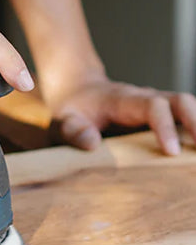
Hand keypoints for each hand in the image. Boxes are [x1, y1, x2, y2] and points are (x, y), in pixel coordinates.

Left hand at [45, 73, 195, 154]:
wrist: (78, 93)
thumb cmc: (72, 110)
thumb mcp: (62, 121)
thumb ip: (72, 131)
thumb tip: (92, 144)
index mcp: (122, 100)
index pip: (152, 106)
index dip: (164, 126)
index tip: (170, 152)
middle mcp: (145, 99)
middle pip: (180, 101)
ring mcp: (156, 106)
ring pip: (188, 108)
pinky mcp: (161, 117)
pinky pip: (185, 119)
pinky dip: (195, 130)